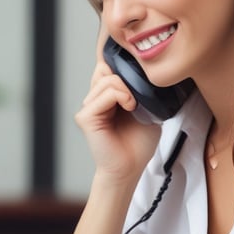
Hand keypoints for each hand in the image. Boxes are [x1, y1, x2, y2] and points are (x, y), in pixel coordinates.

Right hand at [75, 60, 160, 179]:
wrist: (131, 167)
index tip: (139, 74)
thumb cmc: (138, 144)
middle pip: (105, 68)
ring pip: (106, 79)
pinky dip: (120, 96)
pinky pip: (103, 94)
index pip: (108, 66)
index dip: (123, 65)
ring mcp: (88, 107)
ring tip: (135, 105)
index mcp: (107, 96)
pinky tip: (130, 107)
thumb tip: (145, 71)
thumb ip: (142, 90)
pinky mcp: (85, 117)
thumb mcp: (148, 109)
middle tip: (139, 95)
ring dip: (126, 88)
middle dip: (126, 76)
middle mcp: (95, 99)